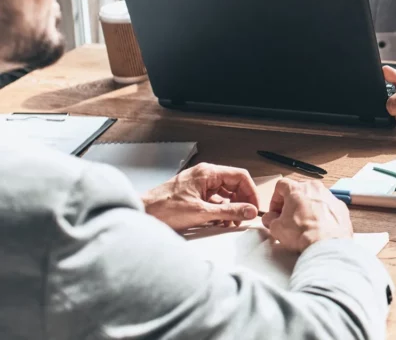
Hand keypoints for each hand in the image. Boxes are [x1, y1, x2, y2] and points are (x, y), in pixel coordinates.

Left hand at [142, 163, 258, 231]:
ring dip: (230, 207)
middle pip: (234, 185)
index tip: (254, 207)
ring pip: (224, 193)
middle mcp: (205, 175)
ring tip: (230, 223)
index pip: (240, 176)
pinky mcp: (194, 194)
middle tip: (243, 218)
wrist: (141, 213)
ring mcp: (199, 184)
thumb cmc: (164, 208)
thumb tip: (249, 211)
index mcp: (208, 173)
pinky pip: (214, 199)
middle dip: (241, 201)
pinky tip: (219, 222)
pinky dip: (219, 210)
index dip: (251, 192)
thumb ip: (229, 212)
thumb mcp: (201, 212)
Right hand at [261, 178, 352, 252]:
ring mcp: (329, 196)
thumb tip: (271, 219)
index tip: (275, 212)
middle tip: (288, 218)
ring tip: (304, 224)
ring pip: (315, 198)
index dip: (275, 199)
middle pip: (299, 190)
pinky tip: (319, 227)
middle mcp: (315, 188)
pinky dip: (323, 214)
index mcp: (297, 189)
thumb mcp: (277, 228)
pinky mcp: (340, 206)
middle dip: (292, 204)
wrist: (326, 243)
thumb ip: (271, 220)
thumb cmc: (304, 233)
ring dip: (308, 208)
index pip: (281, 185)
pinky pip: (328, 207)